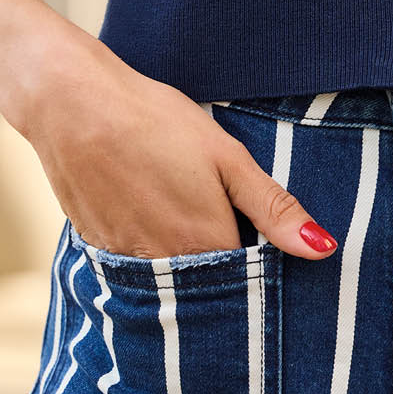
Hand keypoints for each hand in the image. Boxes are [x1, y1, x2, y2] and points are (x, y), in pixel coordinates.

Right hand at [15, 30, 336, 259]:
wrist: (69, 103)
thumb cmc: (155, 122)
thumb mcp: (228, 158)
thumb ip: (274, 209)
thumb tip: (323, 249)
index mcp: (207, 244)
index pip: (251, 283)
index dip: (263, 271)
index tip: (269, 255)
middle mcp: (169, 265)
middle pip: (211, 291)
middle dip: (227, 278)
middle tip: (222, 231)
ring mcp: (130, 261)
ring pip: (173, 283)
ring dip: (188, 267)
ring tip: (184, 223)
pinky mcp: (101, 250)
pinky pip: (139, 271)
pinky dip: (153, 256)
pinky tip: (152, 219)